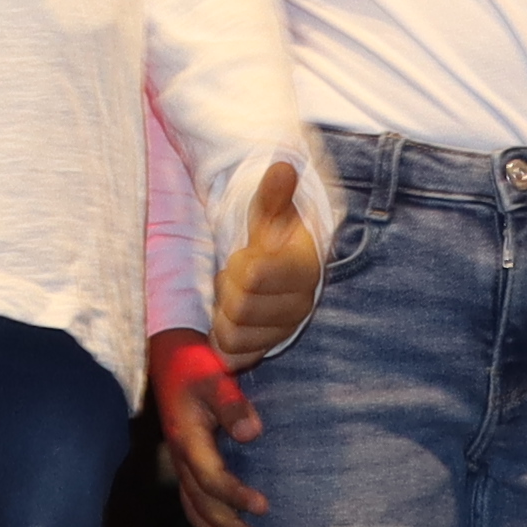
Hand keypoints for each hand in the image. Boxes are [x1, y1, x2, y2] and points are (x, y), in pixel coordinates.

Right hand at [151, 329, 269, 526]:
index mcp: (187, 440)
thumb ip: (233, 406)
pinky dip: (205, 523)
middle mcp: (180, 457)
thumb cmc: (196, 366)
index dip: (235, 495)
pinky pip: (192, 500)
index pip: (210, 478)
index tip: (263, 508)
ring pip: (193, 507)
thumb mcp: (214, 379)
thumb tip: (252, 433)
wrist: (170, 358)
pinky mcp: (186, 463)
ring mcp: (180, 462)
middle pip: (201, 502)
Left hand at [210, 163, 323, 361]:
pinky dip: (222, 339)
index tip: (244, 254)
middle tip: (233, 274)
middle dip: (227, 287)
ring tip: (232, 295)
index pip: (254, 275)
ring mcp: (282, 332)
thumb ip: (274, 194)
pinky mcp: (264, 351)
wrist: (278, 264)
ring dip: (223, 313)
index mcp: (305, 270)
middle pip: (239, 307)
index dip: (239, 264)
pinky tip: (227, 318)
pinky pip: (233, 358)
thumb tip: (283, 168)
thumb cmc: (272, 236)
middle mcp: (300, 307)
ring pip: (233, 335)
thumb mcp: (271, 211)